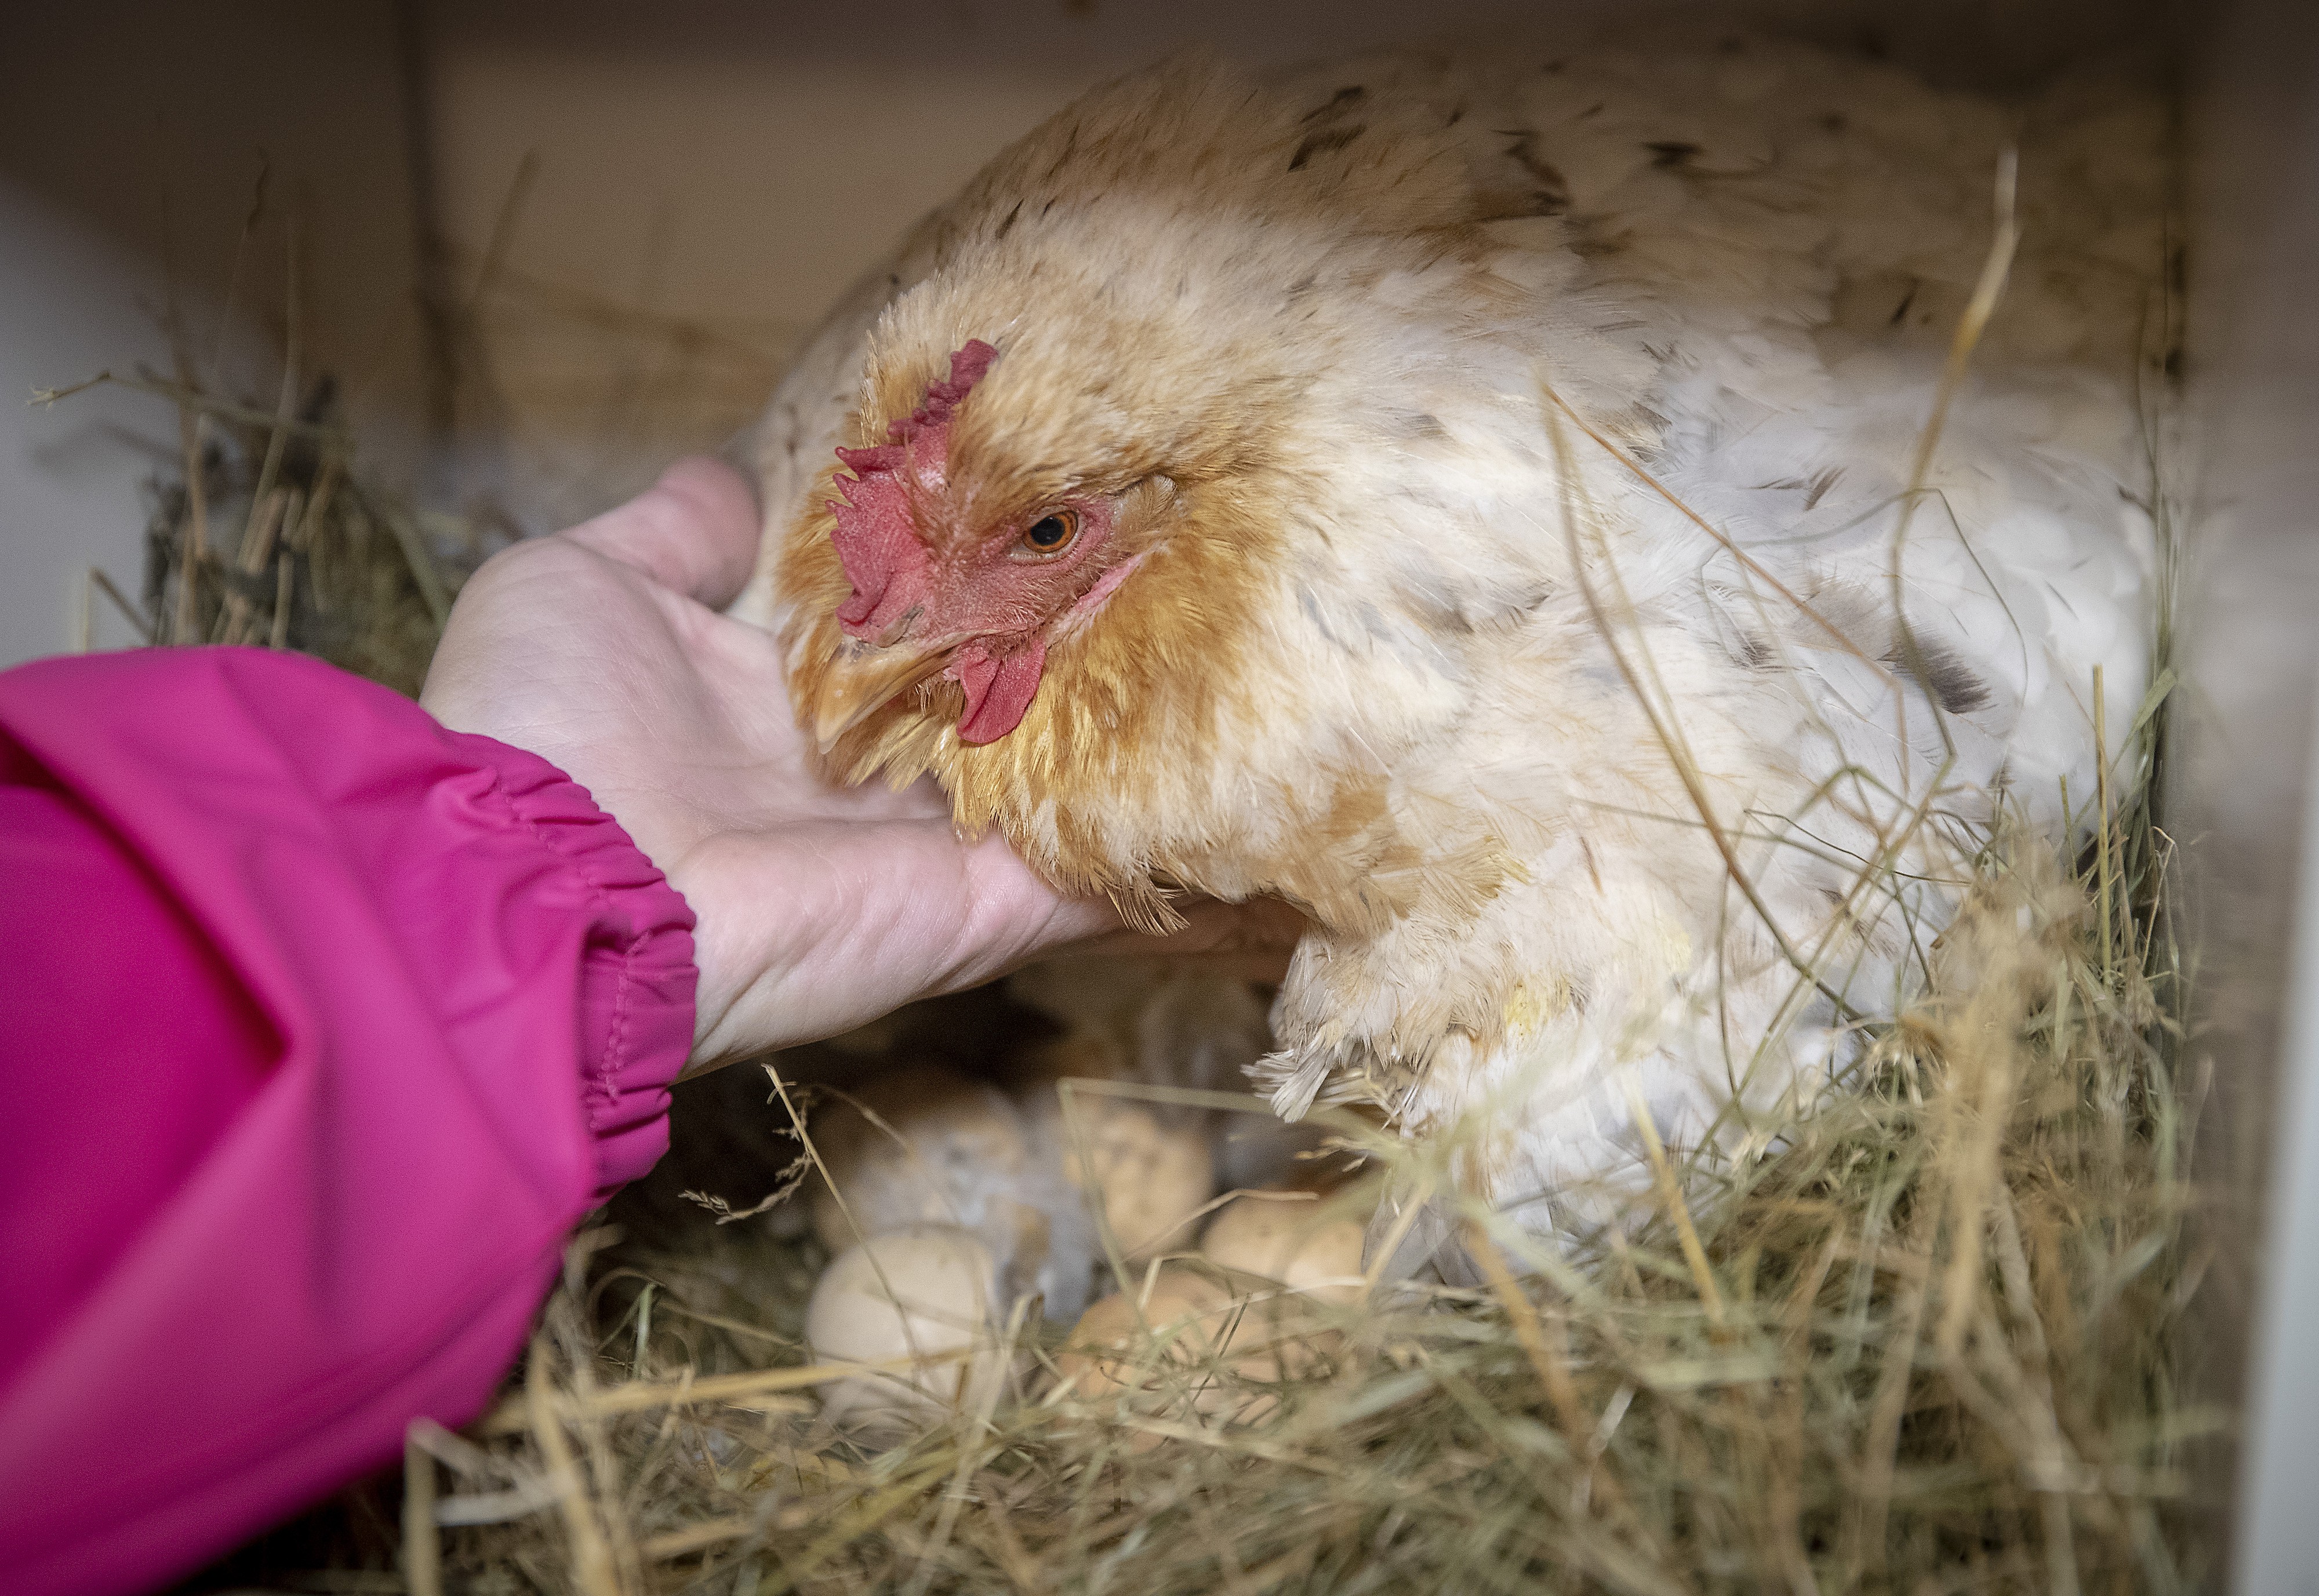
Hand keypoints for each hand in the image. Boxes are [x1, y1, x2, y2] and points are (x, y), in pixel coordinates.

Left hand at [421, 457, 1299, 1071]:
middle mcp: (869, 779)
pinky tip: (1275, 772)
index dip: (980, 569)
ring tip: (1266, 635)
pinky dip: (1186, 842)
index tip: (1054, 490)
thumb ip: (676, 537)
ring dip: (1156, 723)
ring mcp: (935, 849)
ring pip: (1074, 780)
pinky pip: (1105, 875)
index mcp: (786, 703)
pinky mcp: (985, 908)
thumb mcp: (584, 583)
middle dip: (1086, 637)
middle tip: (1188, 545)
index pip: (911, 631)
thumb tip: (734, 478)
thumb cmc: (542, 723)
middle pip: (1006, 703)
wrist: (539, 883)